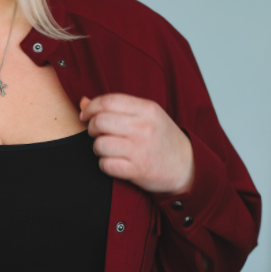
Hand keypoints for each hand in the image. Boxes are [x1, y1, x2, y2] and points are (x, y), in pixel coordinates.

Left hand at [79, 94, 194, 194]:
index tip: (85, 115)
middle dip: (92, 128)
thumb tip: (83, 102)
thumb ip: (117, 107)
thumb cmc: (162, 138)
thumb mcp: (146, 116)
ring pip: (100, 144)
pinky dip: (105, 164)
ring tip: (107, 149)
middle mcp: (143, 127)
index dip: (91, 107)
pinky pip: (105, 165)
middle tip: (96, 133)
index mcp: (147, 109)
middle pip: (100, 122)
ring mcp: (140, 149)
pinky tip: (113, 162)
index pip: (108, 101)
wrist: (186, 166)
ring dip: (98, 148)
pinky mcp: (136, 170)